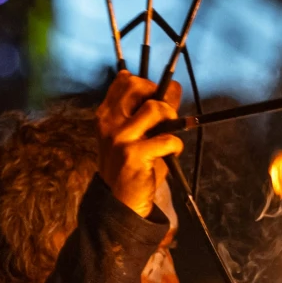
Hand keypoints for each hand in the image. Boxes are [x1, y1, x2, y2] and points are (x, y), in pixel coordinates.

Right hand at [95, 73, 181, 217]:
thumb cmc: (129, 166)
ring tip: (169, 134)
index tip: (157, 97)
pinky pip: (167, 139)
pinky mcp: (134, 154)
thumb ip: (142, 112)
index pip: (124, 80)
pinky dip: (176, 146)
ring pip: (156, 108)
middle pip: (139, 86)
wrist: (119, 202)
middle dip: (160, 96)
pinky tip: (171, 154)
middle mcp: (109, 122)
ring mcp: (120, 138)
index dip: (148, 84)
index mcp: (105, 114)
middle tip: (167, 115)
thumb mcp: (129, 135)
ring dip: (171, 119)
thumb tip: (167, 87)